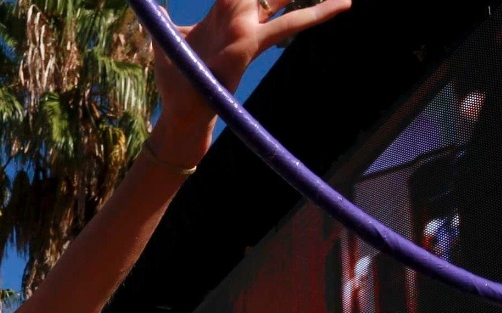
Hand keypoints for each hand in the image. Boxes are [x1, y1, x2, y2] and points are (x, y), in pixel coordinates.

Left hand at [153, 1, 352, 138]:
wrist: (180, 113)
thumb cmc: (176, 80)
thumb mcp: (167, 42)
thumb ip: (165, 24)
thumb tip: (157, 11)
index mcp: (223, 12)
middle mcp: (241, 17)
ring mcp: (248, 29)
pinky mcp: (251, 43)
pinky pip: (291, 24)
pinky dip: (317, 13)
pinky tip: (344, 3)